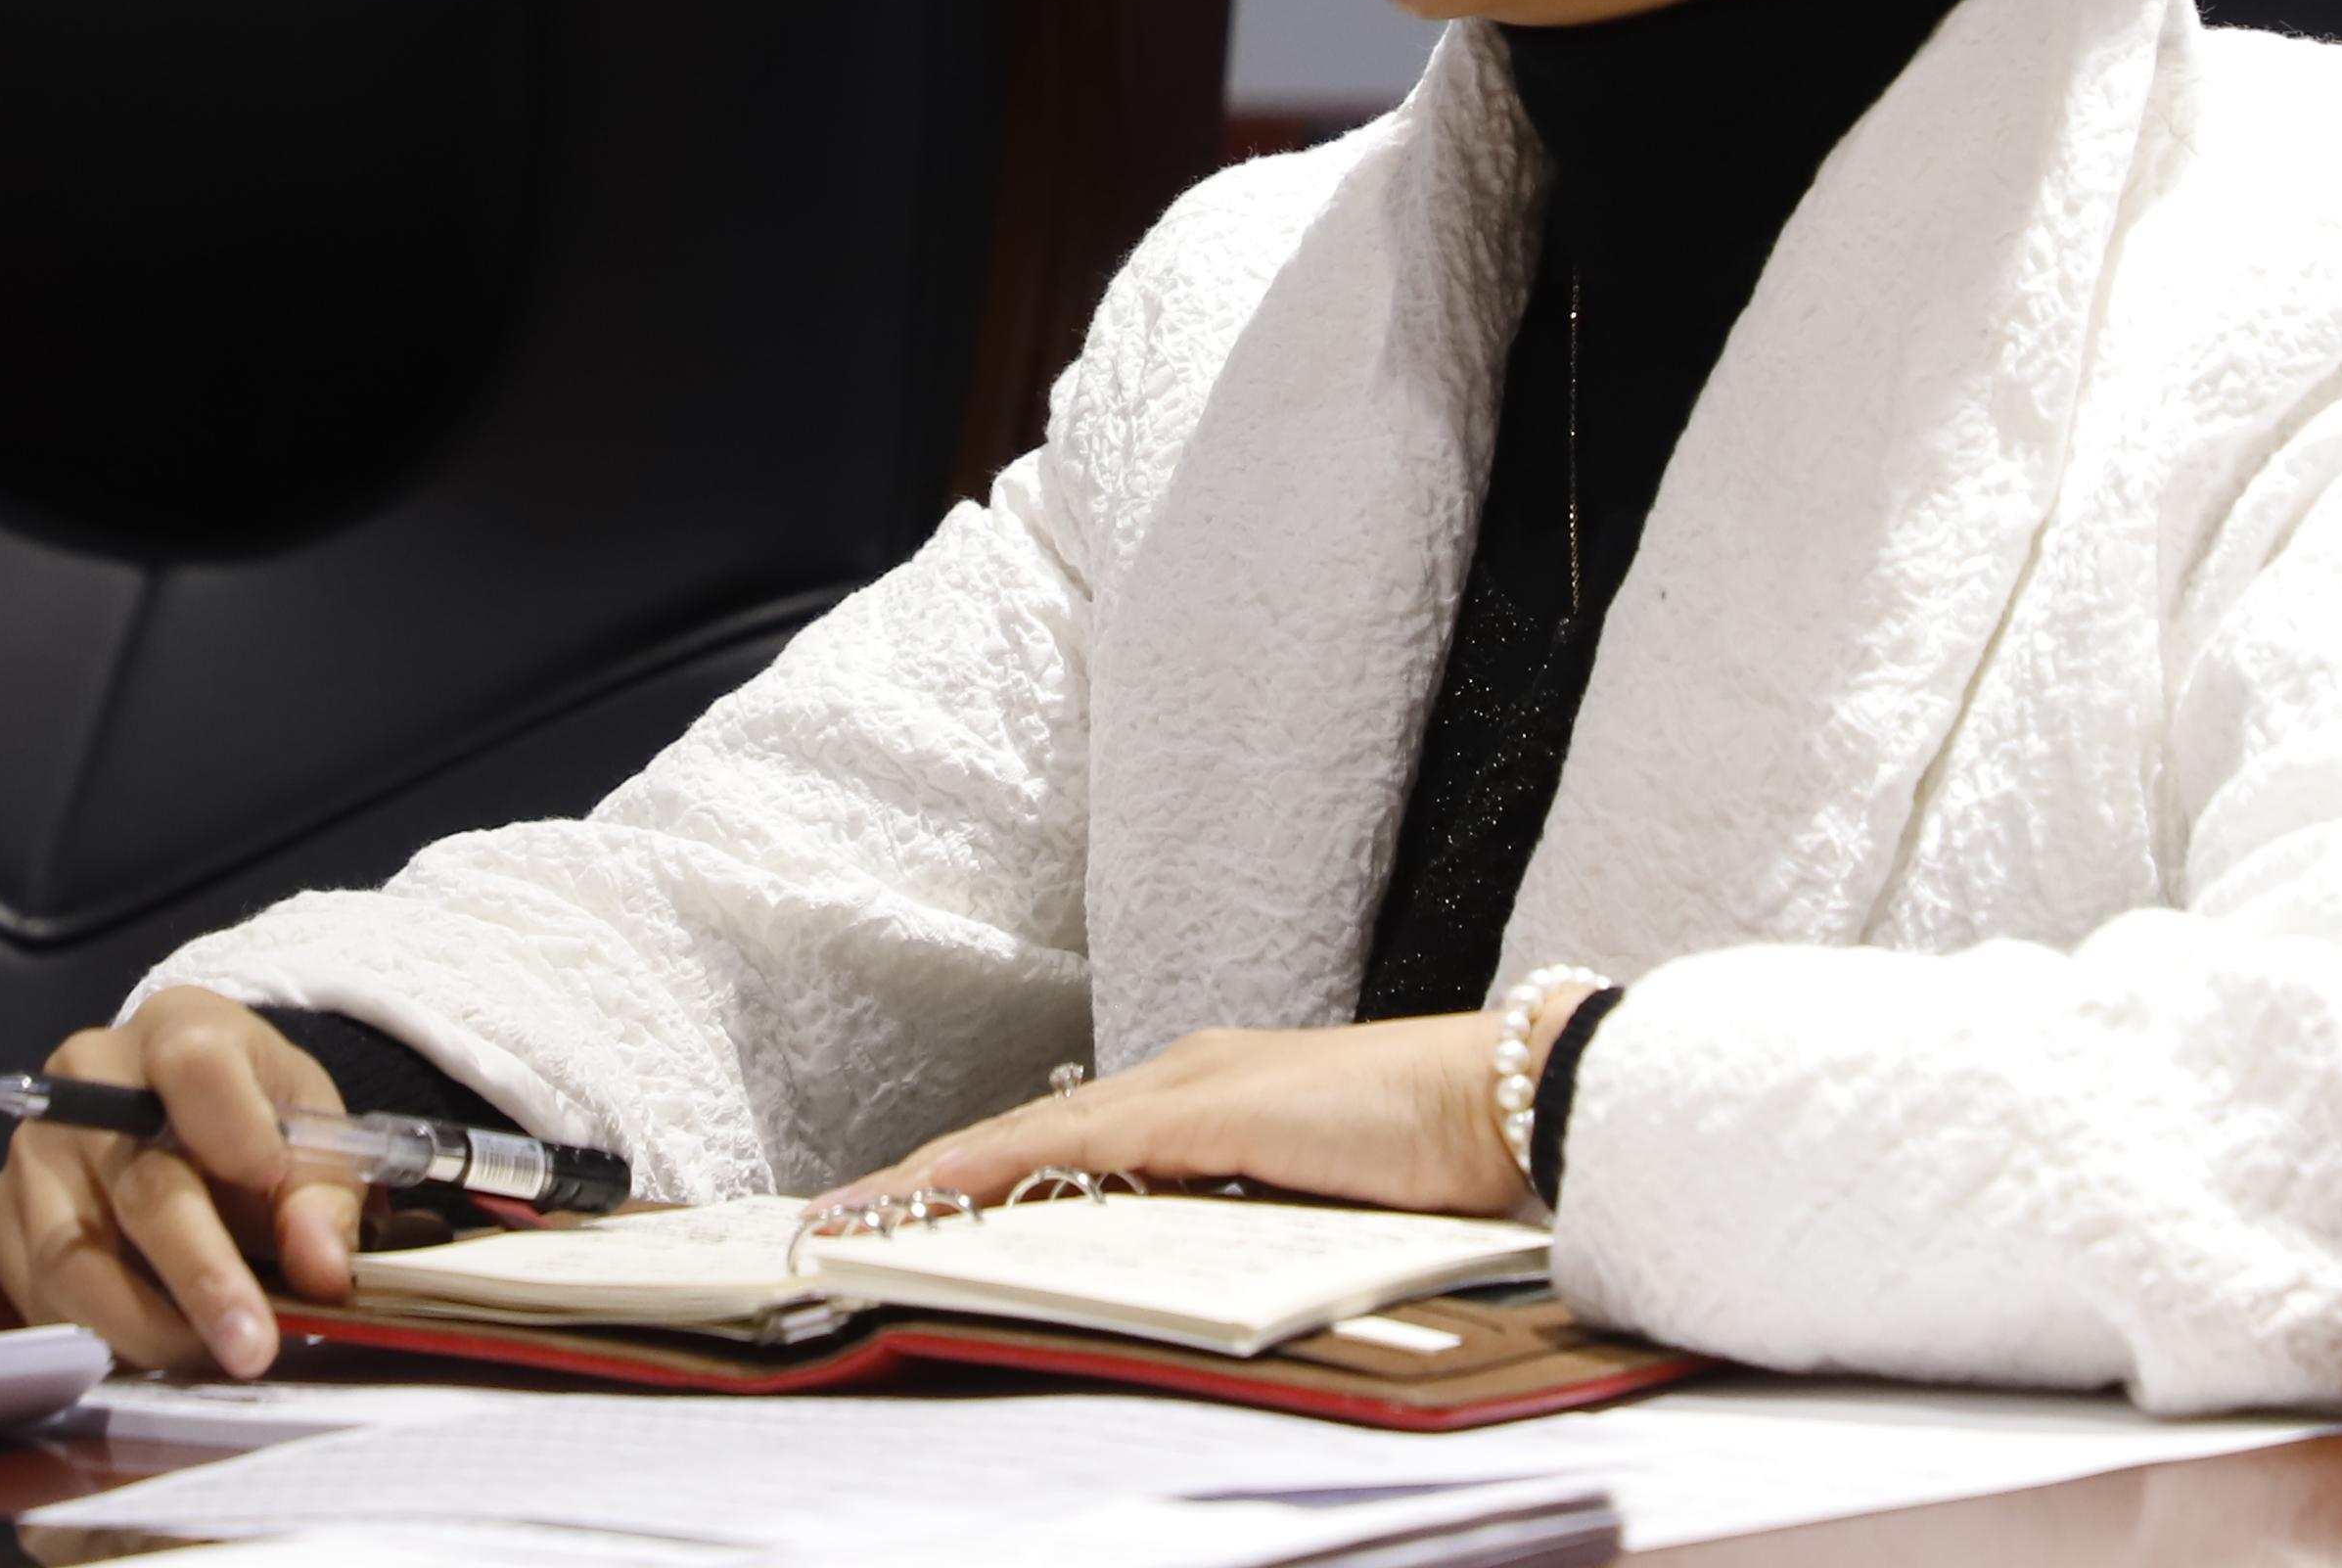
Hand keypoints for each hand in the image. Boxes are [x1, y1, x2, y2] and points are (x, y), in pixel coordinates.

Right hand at [0, 990, 360, 1378]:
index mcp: (176, 1029)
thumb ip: (320, 1199)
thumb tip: (320, 1271)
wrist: (180, 1114)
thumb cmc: (253, 1120)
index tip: (273, 1188)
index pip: (196, 1065)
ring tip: (211, 1358)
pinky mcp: (1, 1210)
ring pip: (75, 1256)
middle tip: (251, 1347)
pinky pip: (40, 1291)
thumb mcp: (312, 1135)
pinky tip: (157, 1350)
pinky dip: (102, 1335)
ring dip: (148, 1327)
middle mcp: (87, 1079)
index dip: (238, 1134)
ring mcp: (34, 1147)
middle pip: (139, 1183)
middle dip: (201, 1278)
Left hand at [814, 1006, 1563, 1224]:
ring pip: (1028, 1140)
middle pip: (1026, 1139)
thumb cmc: (1433, 1158)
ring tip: (851, 1218)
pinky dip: (994, 1168)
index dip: (981, 1177)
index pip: (1065, 1148)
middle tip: (836, 1219)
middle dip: (928, 1181)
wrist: (1505, 1100)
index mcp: (1208, 1097)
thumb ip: (1248, 1218)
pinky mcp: (1201, 1110)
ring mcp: (1187, 1088)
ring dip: (936, 1182)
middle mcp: (1181, 1078)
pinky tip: (939, 1190)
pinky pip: (1070, 1147)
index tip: (906, 1212)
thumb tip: (1189, 1263)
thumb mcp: (1315, 1201)